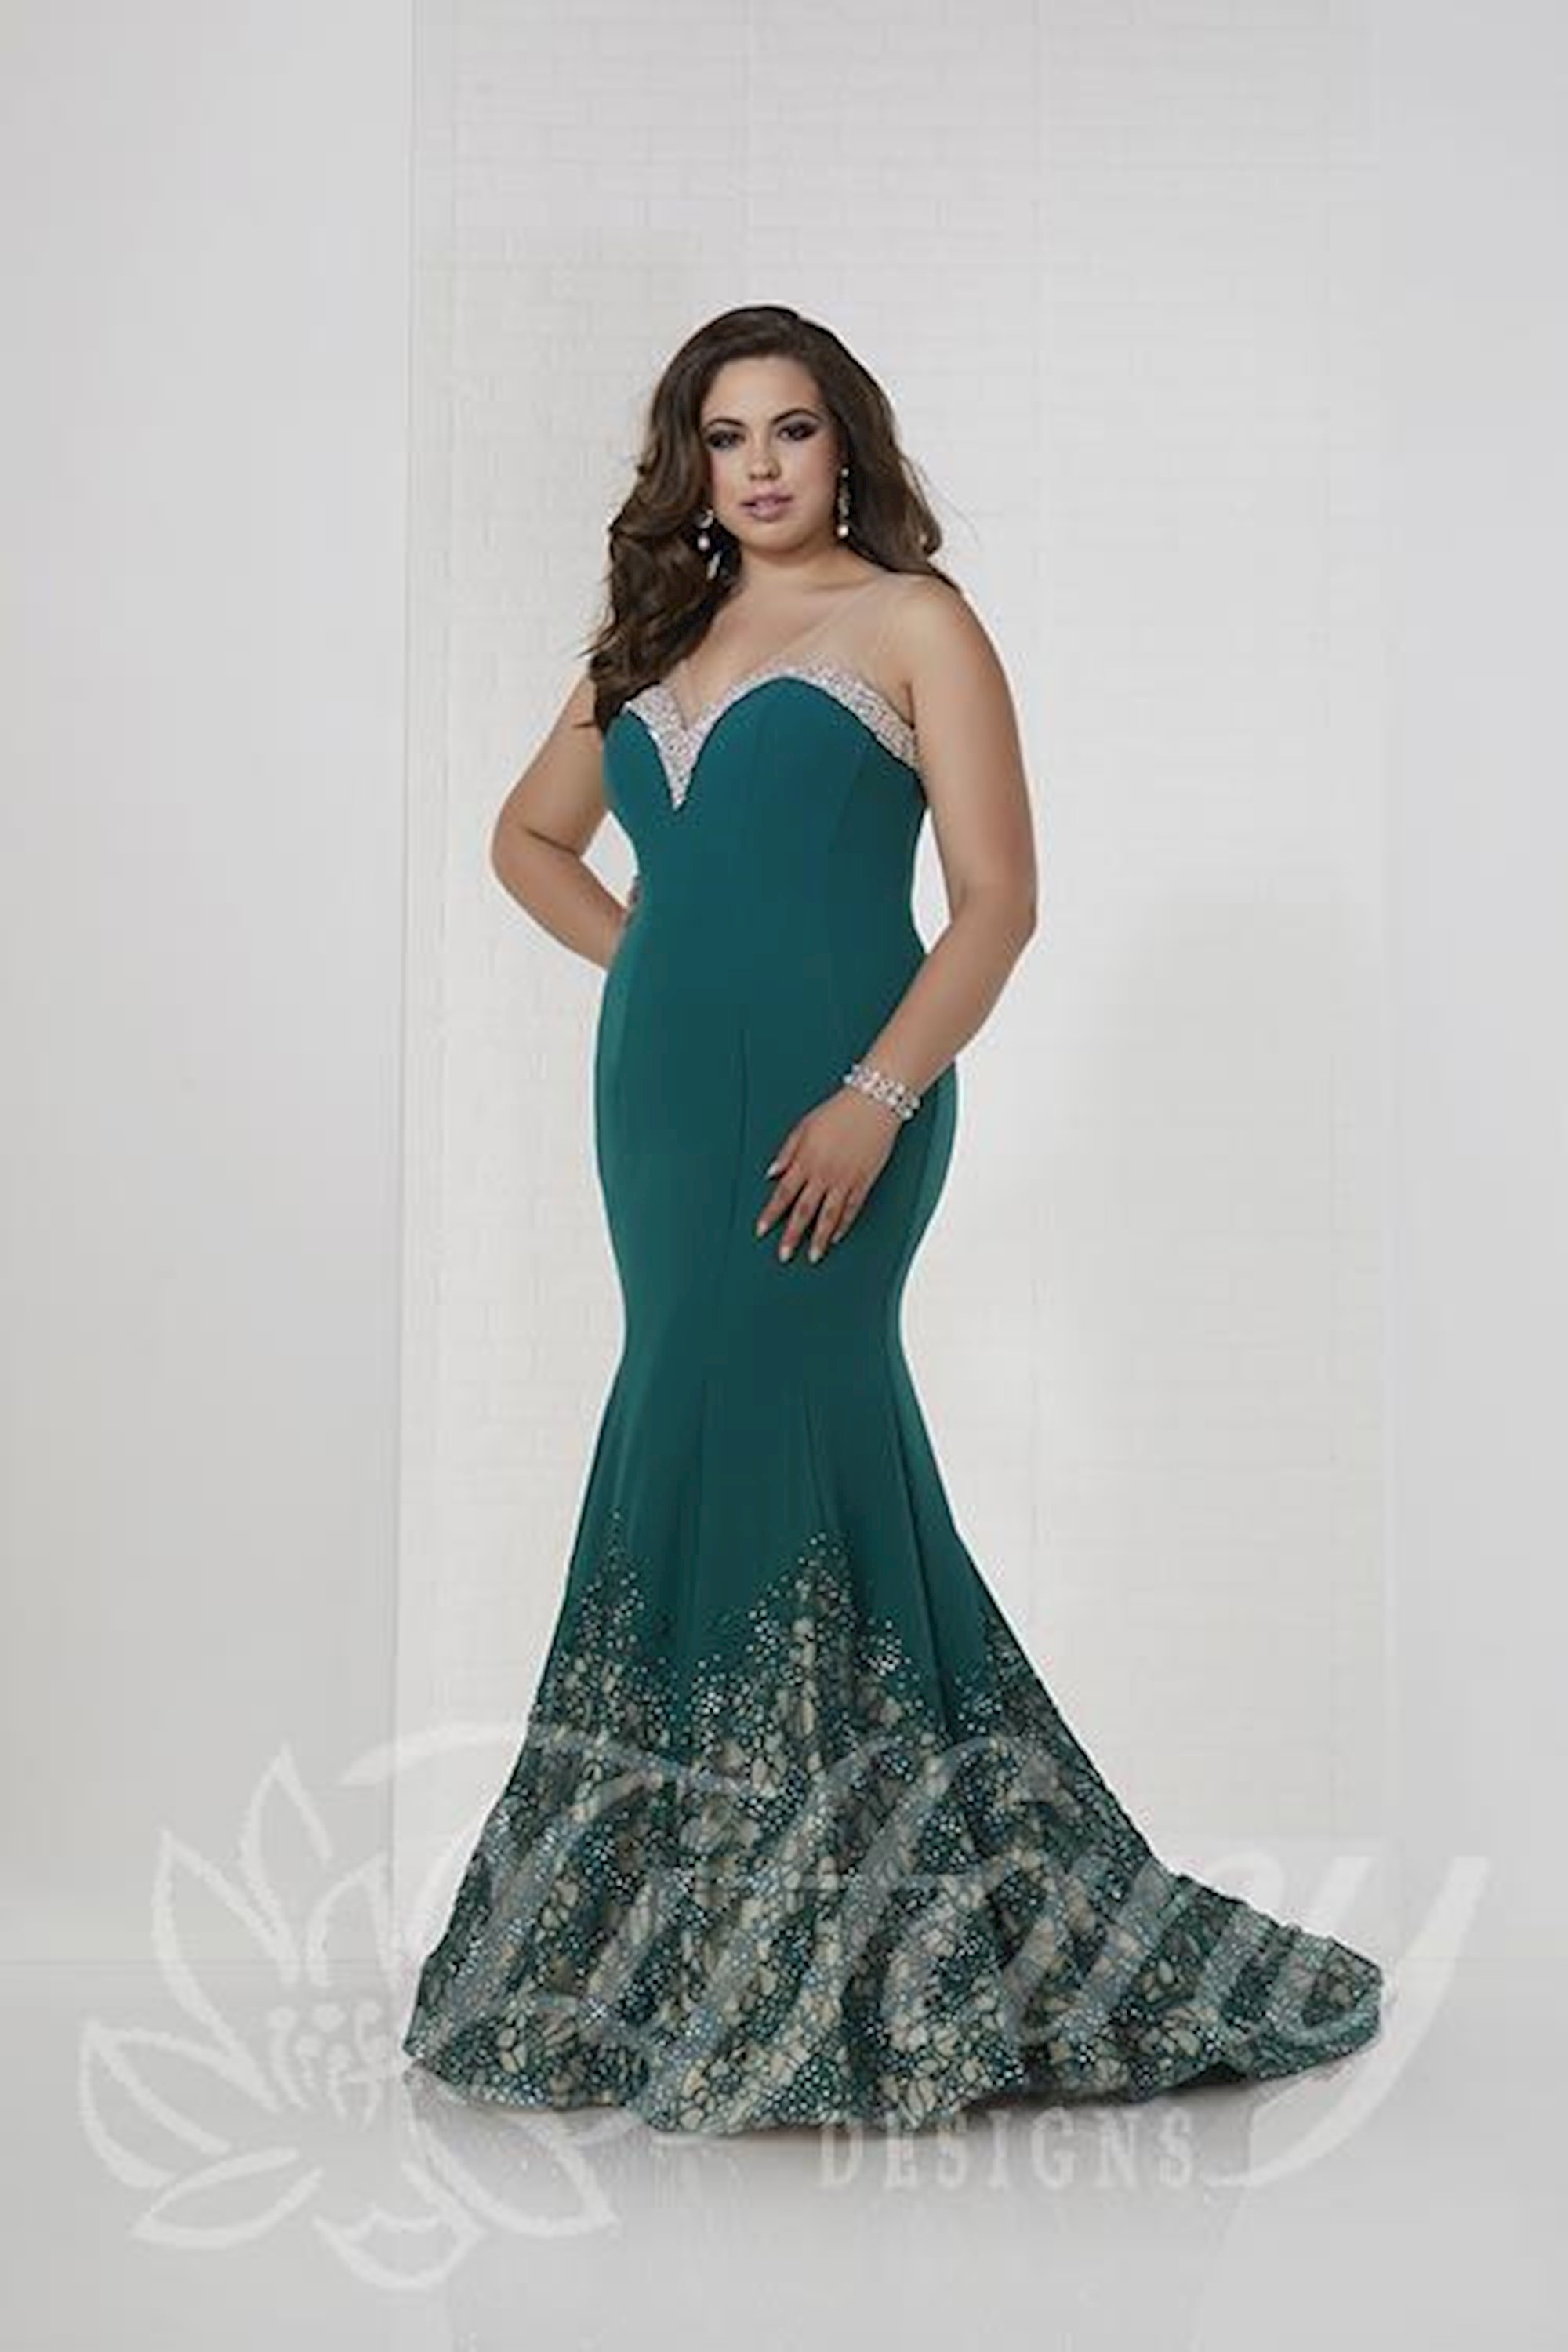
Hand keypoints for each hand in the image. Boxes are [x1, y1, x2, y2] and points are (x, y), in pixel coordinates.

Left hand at [755, 1086, 902, 1263]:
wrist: (873, 1103)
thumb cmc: (837, 1111)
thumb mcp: (804, 1126)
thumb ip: (787, 1152)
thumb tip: (771, 1173)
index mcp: (806, 1159)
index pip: (783, 1193)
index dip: (771, 1214)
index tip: (761, 1230)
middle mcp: (823, 1173)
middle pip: (804, 1211)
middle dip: (792, 1235)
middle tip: (784, 1255)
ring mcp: (845, 1179)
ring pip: (829, 1216)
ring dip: (819, 1238)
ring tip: (813, 1256)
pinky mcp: (864, 1180)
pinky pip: (852, 1208)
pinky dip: (844, 1224)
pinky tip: (836, 1237)